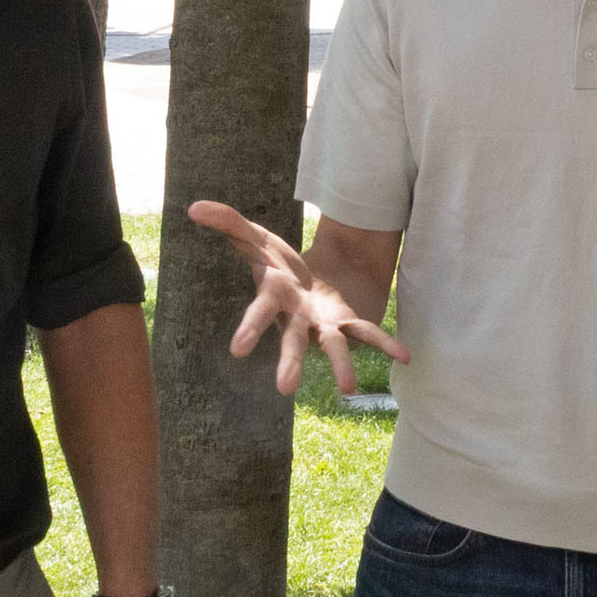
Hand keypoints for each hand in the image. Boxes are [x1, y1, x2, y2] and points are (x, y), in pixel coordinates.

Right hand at [191, 200, 408, 396]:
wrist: (319, 270)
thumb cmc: (281, 261)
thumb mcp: (257, 236)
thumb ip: (228, 222)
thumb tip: (192, 207)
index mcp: (274, 297)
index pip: (259, 312)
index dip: (250, 329)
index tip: (237, 350)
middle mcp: (297, 319)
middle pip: (292, 341)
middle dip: (288, 363)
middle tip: (284, 389)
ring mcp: (324, 325)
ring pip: (332, 347)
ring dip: (340, 366)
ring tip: (348, 388)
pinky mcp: (349, 323)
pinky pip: (369, 334)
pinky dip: (386, 344)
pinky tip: (404, 357)